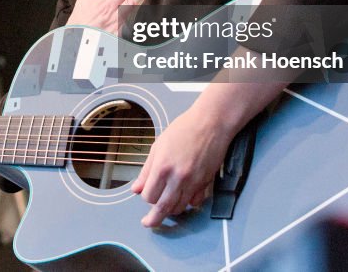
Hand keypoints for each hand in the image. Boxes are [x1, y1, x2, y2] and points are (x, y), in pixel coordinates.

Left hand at [129, 104, 233, 227]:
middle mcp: (178, 177)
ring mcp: (193, 181)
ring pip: (180, 207)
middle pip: (164, 207)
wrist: (211, 123)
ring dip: (171, 210)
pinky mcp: (206, 182)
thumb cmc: (184, 129)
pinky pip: (196, 202)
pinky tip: (183, 198)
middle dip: (154, 219)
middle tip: (149, 223)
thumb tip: (136, 189)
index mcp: (162, 167)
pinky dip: (188, 203)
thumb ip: (146, 171)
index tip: (145, 196)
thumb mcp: (158, 146)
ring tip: (166, 207)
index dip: (146, 197)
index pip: (149, 196)